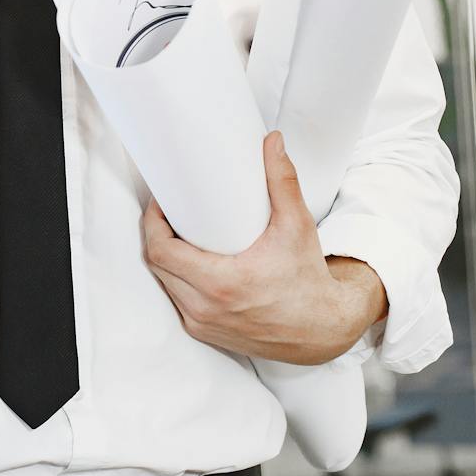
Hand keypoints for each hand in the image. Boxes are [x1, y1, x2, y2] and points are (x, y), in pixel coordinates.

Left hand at [140, 130, 385, 364]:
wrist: (323, 329)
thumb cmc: (308, 279)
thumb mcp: (297, 225)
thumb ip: (282, 180)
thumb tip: (271, 142)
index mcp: (220, 284)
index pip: (160, 251)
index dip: (153, 222)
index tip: (162, 200)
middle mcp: (205, 309)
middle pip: (157, 266)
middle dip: (156, 234)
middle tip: (169, 209)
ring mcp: (204, 325)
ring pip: (165, 285)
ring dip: (165, 258)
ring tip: (176, 230)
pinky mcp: (207, 333)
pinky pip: (178, 302)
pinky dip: (177, 280)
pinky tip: (186, 261)